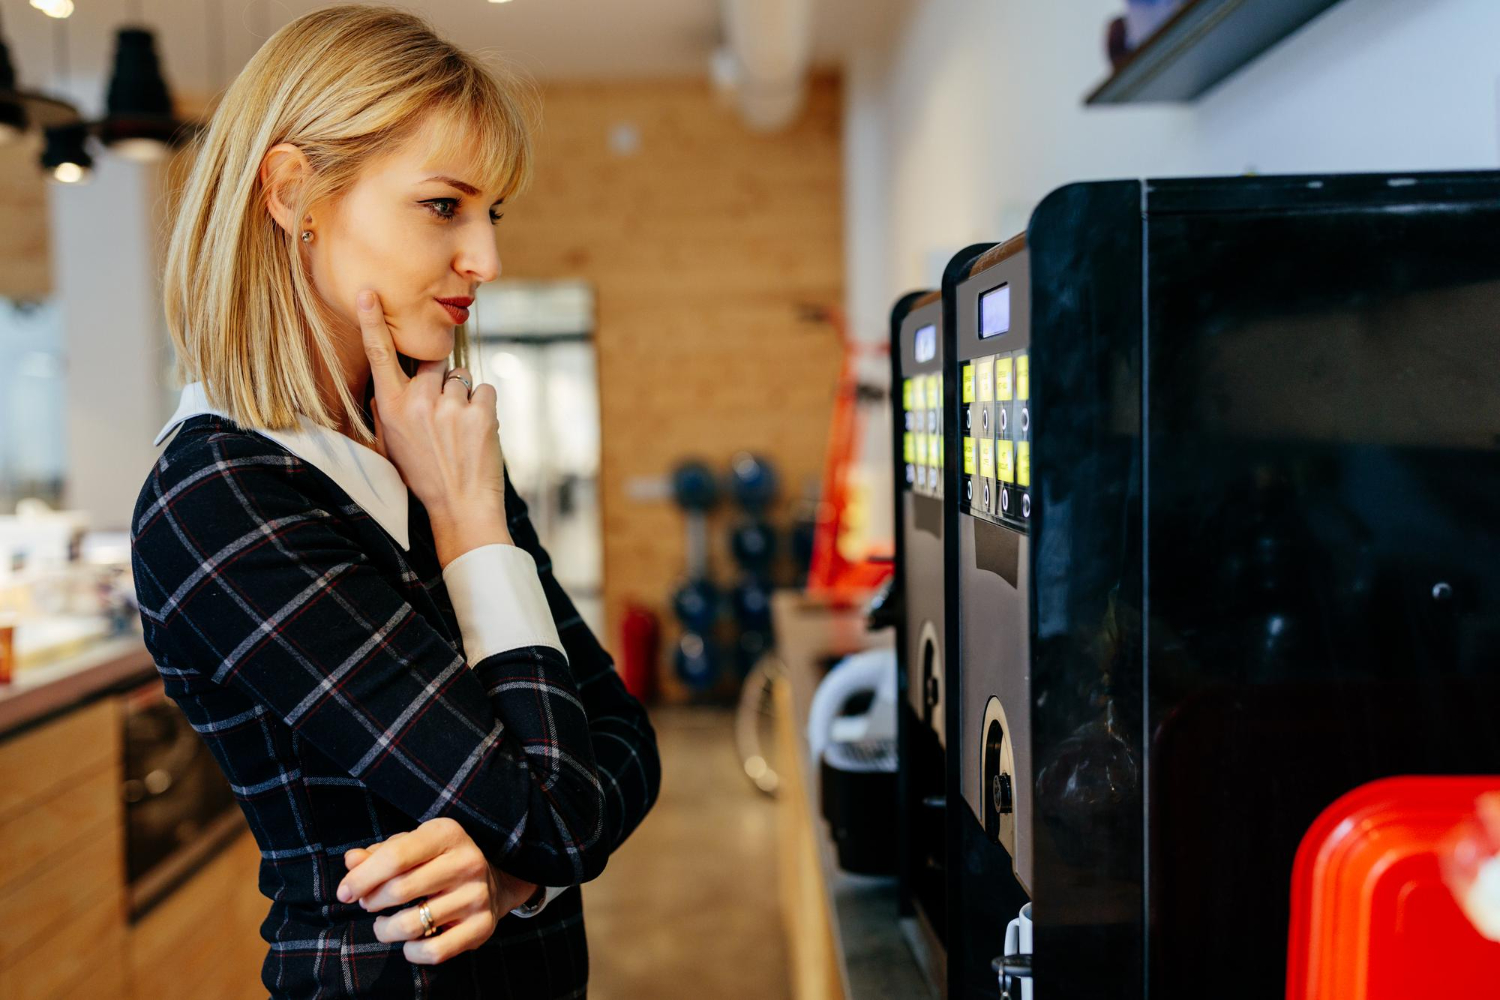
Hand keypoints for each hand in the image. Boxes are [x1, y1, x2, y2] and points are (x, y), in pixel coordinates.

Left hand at [336, 817, 540, 964]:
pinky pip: (434, 952)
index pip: (394, 857)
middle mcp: (467, 861)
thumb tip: (351, 861)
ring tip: (384, 925)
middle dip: (371, 902)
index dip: (361, 878)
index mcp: (447, 833)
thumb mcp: (412, 847)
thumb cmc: (438, 862)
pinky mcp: (482, 927)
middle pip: (399, 890)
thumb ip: (378, 854)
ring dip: (386, 930)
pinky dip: (412, 952)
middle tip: (368, 904)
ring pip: (411, 925)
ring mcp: (477, 895)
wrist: (493, 882)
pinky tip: (410, 942)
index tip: (344, 893)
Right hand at [357, 288, 511, 565]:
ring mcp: (451, 405)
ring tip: (460, 433)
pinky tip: (477, 434)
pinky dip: (485, 408)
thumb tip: (388, 382)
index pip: (379, 355)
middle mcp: (418, 401)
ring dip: (465, 399)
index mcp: (391, 407)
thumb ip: (388, 408)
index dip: (373, 321)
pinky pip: (485, 390)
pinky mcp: (481, 411)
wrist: (460, 507)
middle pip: (435, 362)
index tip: (369, 292)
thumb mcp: (392, 443)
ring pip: (462, 379)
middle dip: (442, 379)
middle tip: (444, 416)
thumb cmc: (424, 475)